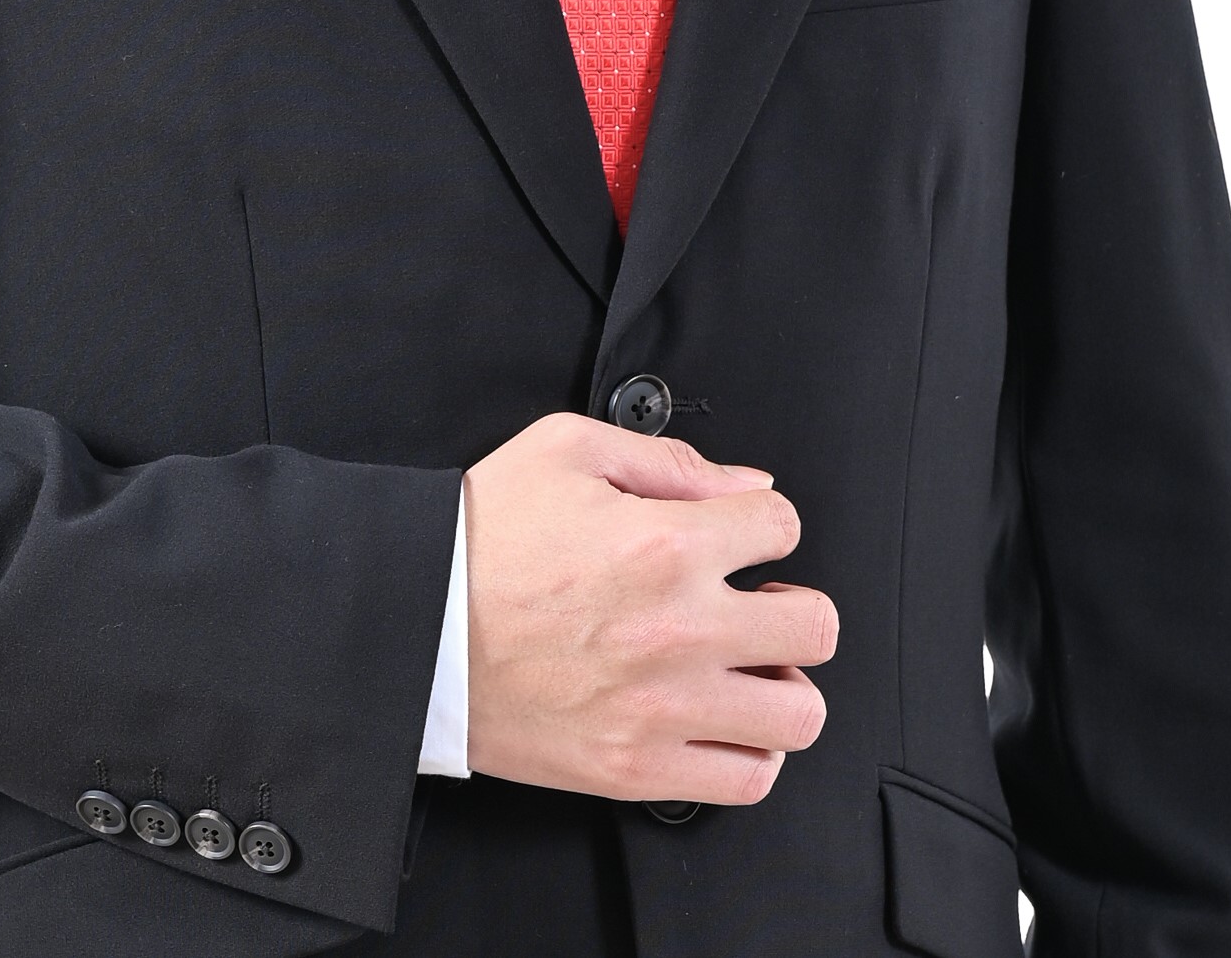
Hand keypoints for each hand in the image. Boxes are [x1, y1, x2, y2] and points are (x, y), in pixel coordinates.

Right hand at [461, 410, 835, 805]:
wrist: (415, 626)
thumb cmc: (480, 537)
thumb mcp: (566, 449)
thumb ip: (668, 461)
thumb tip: (746, 486)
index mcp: (667, 542)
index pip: (782, 526)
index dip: (766, 523)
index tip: (743, 537)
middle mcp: (681, 629)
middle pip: (816, 625)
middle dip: (794, 603)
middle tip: (757, 604)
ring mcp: (665, 708)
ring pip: (798, 713)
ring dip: (783, 684)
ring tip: (747, 668)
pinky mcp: (637, 769)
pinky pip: (746, 780)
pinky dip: (752, 753)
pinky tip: (723, 721)